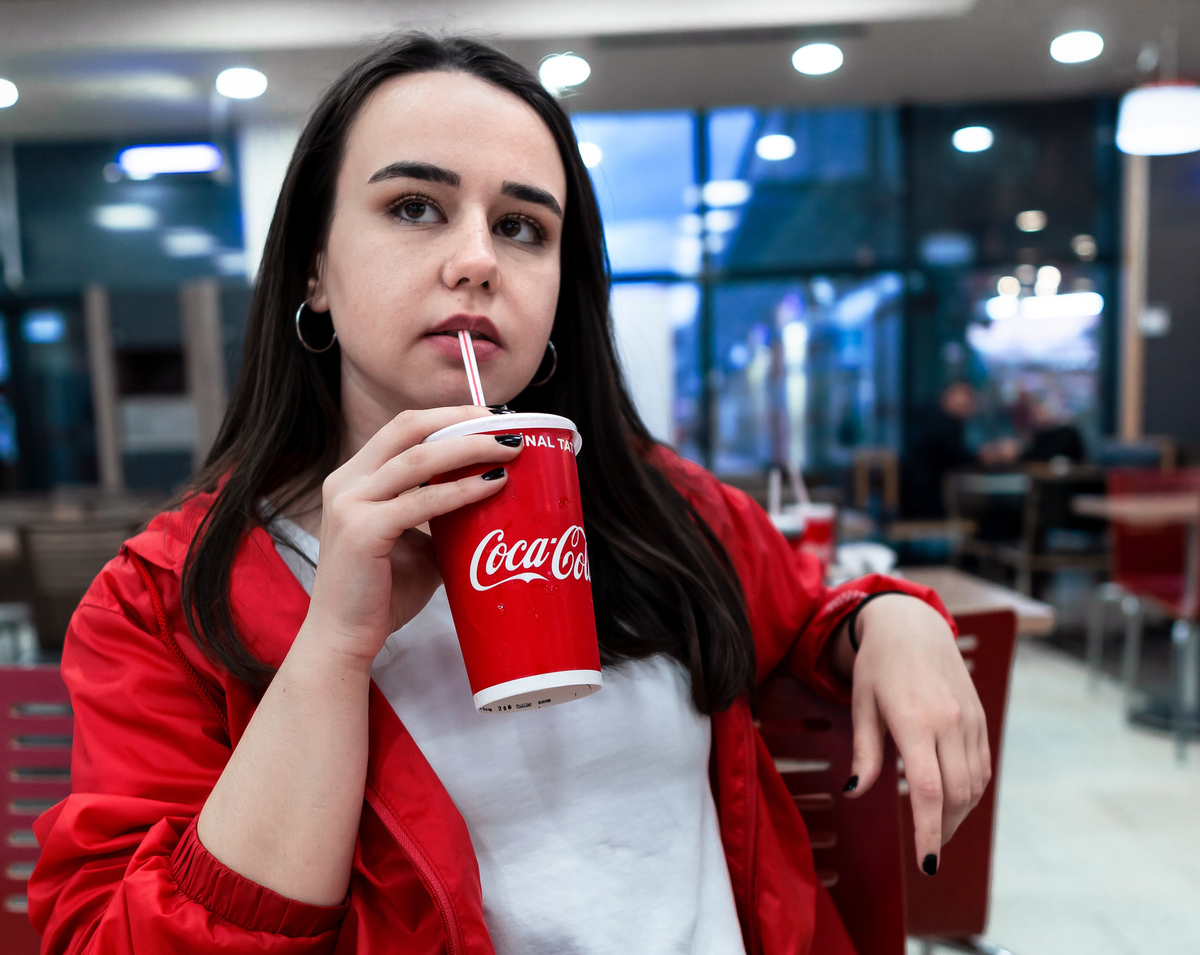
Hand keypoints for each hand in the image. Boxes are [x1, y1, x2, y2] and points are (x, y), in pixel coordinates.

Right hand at [302, 406, 522, 669]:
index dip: (449, 416)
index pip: (404, 427)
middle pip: (410, 427)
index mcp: (355, 478)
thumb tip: (494, 503)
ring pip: (419, 457)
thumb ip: (442, 518)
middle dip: (462, 420)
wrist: (343, 640)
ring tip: (511, 449)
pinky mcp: (362, 531)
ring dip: (471, 448)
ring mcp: (350, 504)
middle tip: (507, 426)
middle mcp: (347, 482)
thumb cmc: (381, 595)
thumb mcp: (415, 545)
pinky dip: (463, 489)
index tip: (492, 418)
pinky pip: (422, 501)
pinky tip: (494, 484)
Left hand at [842, 595, 989, 874]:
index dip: (929, 832)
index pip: (929, 792)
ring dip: (959, 814)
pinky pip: (982, 766)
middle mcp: (949, 723)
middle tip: (927, 849)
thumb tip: (856, 791)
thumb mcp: (861, 704)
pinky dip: (971, 790)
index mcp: (915, 721)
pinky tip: (953, 798)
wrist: (913, 625)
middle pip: (956, 795)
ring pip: (974, 785)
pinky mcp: (980, 717)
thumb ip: (864, 751)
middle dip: (943, 830)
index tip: (926, 864)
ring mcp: (970, 720)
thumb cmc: (878, 665)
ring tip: (937, 827)